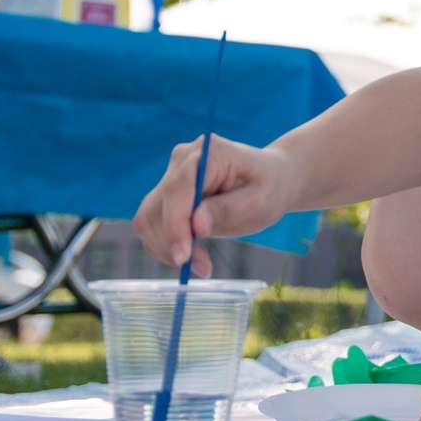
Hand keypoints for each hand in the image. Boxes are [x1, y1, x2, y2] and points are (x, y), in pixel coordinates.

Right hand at [133, 137, 300, 275]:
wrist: (271, 179)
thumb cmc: (270, 187)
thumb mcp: (260, 201)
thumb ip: (227, 210)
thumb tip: (196, 225)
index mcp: (209, 152)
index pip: (177, 188)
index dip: (175, 224)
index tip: (183, 256)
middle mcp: (183, 159)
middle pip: (158, 205)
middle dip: (174, 242)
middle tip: (203, 267)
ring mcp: (172, 175)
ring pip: (149, 218)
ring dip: (168, 247)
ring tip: (202, 263)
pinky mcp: (166, 195)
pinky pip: (151, 224)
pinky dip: (165, 245)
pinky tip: (192, 254)